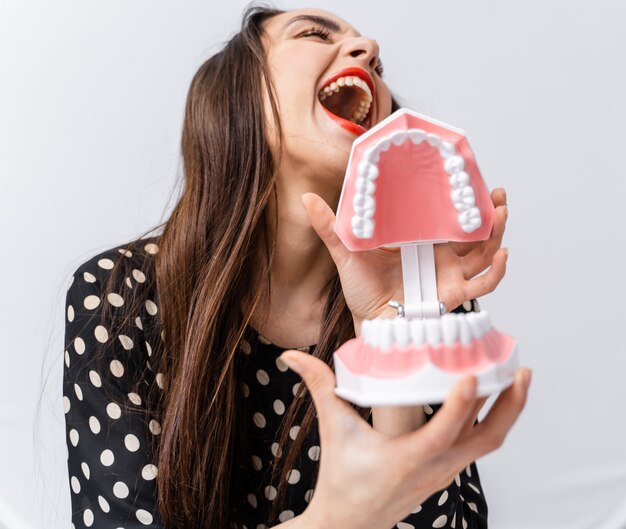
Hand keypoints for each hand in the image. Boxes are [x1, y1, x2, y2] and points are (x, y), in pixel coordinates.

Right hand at [278, 350, 530, 528]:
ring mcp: (446, 471)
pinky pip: (479, 444)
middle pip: (488, 439)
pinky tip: (489, 397)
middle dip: (511, 405)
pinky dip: (492, 420)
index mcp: (409, 459)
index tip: (473, 374)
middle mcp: (436, 467)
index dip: (462, 404)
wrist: (349, 524)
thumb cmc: (343, 480)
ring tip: (516, 376)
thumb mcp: (333, 430)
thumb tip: (292, 357)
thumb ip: (319, 387)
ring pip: (489, 442)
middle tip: (521, 369)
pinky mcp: (446, 470)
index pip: (445, 432)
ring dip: (507, 411)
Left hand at [302, 188, 508, 324]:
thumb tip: (307, 197)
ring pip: (484, 251)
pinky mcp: (454, 294)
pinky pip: (483, 284)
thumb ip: (330, 226)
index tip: (471, 177)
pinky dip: (497, 271)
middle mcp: (439, 254)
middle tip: (498, 194)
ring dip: (498, 233)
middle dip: (491, 212)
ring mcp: (449, 273)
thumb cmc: (360, 288)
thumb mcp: (345, 251)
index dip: (462, 198)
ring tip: (502, 213)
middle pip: (474, 231)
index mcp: (419, 239)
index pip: (447, 215)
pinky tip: (502, 255)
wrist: (367, 321)